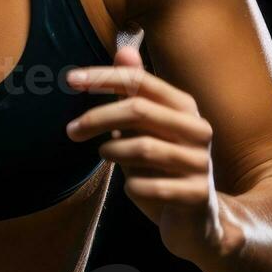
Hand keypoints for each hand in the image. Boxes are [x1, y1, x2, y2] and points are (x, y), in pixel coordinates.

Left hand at [64, 46, 233, 262]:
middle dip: (98, 117)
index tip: (70, 79)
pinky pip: (149, 186)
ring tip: (107, 156)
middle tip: (71, 130)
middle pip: (139, 109)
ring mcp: (200, 163)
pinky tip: (133, 187)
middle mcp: (197, 129)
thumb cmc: (162, 166)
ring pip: (142, 148)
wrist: (197, 222)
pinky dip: (131, 186)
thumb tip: (123, 49)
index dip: (104, 77)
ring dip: (113, 152)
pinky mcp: (198, 196)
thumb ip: (135, 91)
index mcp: (184, 107)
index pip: (140, 81)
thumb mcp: (147, 127)